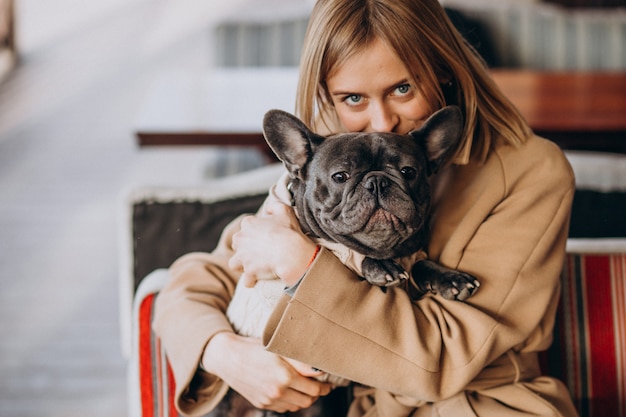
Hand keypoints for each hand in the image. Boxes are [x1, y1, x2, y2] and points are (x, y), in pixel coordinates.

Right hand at [202, 332, 330, 412]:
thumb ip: (301, 362)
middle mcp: (278, 391)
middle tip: (319, 386)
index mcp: (285, 376)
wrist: (228, 357)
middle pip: (308, 401)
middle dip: (316, 394)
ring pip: (296, 407)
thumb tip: (320, 371)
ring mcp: (269, 400)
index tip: (328, 383)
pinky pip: (283, 408)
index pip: (314, 389)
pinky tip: (290, 391)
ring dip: (303, 399)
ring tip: (305, 388)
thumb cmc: (255, 348)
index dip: (325, 387)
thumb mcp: (279, 349)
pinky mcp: (261, 403)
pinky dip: (290, 402)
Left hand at [229, 202, 317, 286]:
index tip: (265, 236)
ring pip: (234, 263)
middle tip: (260, 252)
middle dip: (245, 249)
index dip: (255, 232)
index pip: (246, 227)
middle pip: (238, 244)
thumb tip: (268, 209)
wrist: (291, 252)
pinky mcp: (248, 271)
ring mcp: (243, 256)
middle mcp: (241, 239)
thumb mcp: (284, 210)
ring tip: (253, 267)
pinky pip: (246, 280)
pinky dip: (250, 281)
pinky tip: (257, 280)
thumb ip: (274, 207)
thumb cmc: (288, 231)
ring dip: (242, 265)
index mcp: (248, 224)